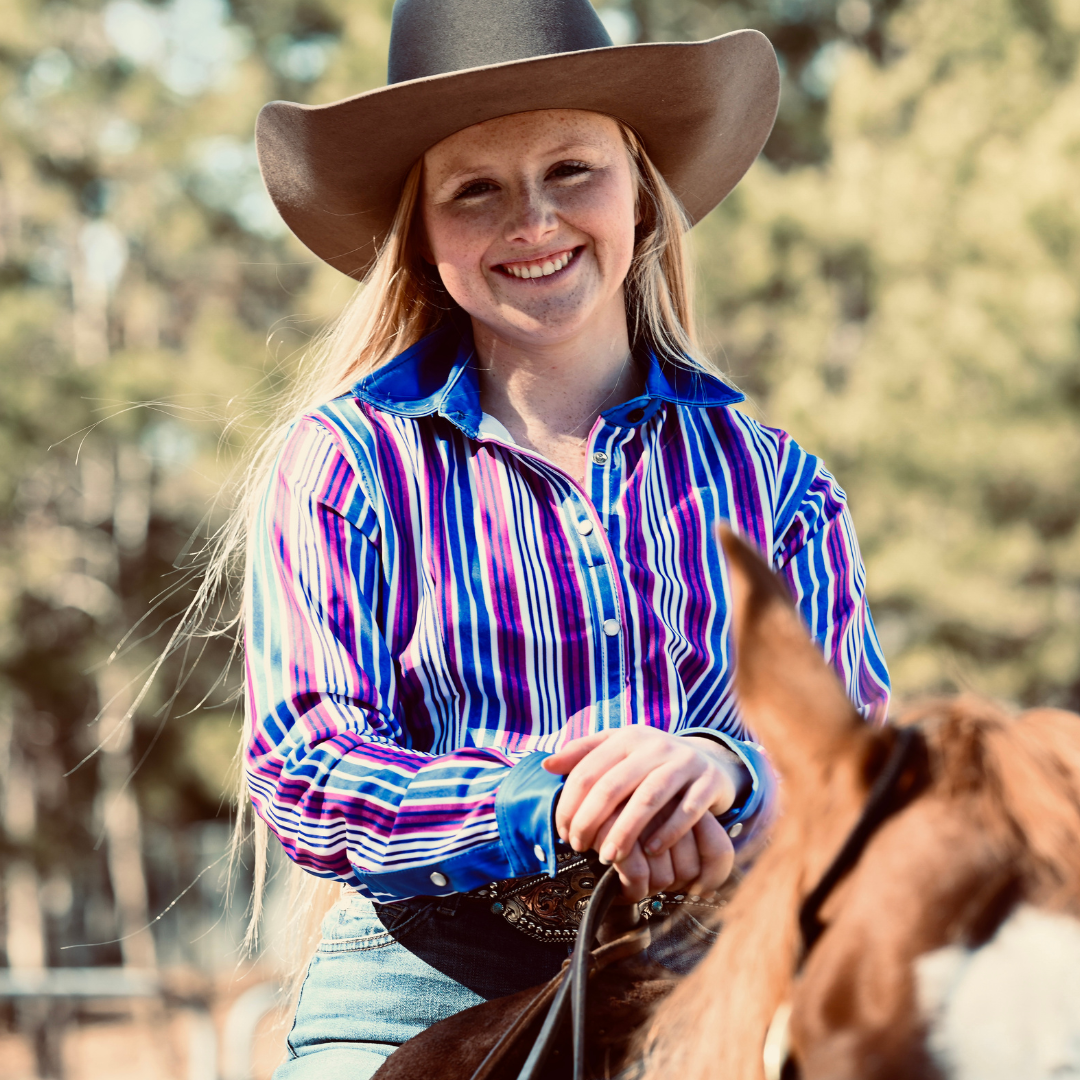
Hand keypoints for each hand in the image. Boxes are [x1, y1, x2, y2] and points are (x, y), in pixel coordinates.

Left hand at [543, 728, 740, 899]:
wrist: (709, 761)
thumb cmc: (652, 761)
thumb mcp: (619, 748)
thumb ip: (582, 754)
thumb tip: (547, 765)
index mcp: (627, 737)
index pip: (588, 771)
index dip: (570, 803)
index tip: (563, 831)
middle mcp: (655, 745)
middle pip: (613, 786)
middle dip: (590, 820)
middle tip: (579, 847)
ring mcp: (684, 763)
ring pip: (648, 799)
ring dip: (625, 831)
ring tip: (608, 857)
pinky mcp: (708, 782)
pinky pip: (687, 811)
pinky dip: (667, 832)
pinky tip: (650, 851)